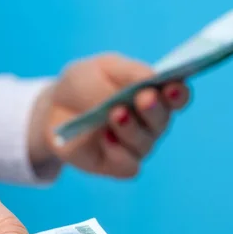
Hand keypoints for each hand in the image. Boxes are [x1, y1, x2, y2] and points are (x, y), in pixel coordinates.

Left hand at [29, 53, 190, 177]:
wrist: (53, 110)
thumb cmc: (83, 85)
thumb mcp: (102, 68)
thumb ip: (128, 72)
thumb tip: (151, 79)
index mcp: (153, 94)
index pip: (177, 96)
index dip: (178, 93)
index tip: (172, 87)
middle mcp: (151, 123)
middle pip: (163, 121)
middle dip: (154, 110)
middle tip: (143, 98)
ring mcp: (135, 146)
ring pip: (145, 144)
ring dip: (131, 129)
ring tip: (115, 114)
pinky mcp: (118, 165)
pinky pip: (128, 165)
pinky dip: (117, 152)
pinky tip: (104, 138)